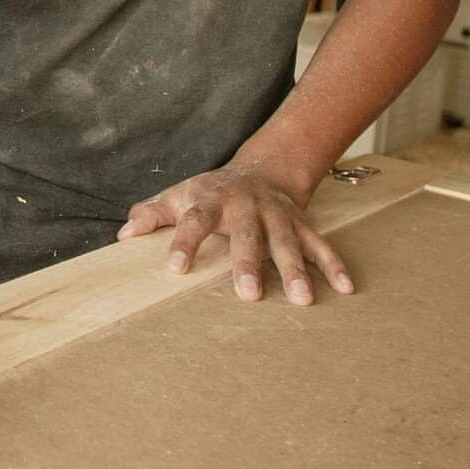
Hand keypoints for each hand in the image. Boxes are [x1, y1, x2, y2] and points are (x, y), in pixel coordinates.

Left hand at [118, 159, 353, 304]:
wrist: (260, 169)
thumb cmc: (210, 193)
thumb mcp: (178, 196)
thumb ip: (152, 215)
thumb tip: (123, 235)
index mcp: (210, 200)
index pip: (193, 220)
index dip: (184, 242)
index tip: (175, 268)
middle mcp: (246, 205)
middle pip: (247, 234)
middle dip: (248, 263)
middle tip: (249, 296)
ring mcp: (277, 214)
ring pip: (287, 241)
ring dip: (295, 270)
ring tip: (302, 300)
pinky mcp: (302, 222)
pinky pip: (319, 244)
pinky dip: (333, 264)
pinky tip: (345, 288)